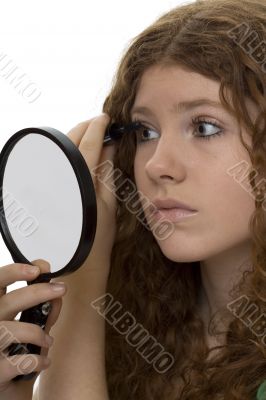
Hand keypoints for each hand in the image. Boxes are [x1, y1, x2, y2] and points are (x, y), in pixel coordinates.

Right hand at [0, 260, 66, 398]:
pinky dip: (35, 361)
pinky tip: (43, 362)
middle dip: (36, 292)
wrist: (8, 395)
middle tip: (61, 290)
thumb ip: (43, 312)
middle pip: (5, 302)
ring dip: (36, 333)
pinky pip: (13, 363)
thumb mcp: (32, 330)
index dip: (12, 272)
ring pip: (8, 331)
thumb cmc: (17, 356)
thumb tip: (57, 293)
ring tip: (48, 342)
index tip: (37, 269)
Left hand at [66, 114, 117, 271]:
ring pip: (63, 150)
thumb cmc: (97, 238)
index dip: (98, 128)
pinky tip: (80, 156)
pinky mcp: (48, 190)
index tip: (105, 118)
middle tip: (100, 125)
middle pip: (71, 141)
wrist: (78, 262)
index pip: (89, 145)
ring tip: (93, 138)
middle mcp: (62, 181)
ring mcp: (52, 185)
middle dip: (85, 128)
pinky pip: (57, 162)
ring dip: (77, 139)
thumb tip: (110, 146)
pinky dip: (70, 153)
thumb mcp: (108, 204)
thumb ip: (108, 173)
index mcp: (81, 183)